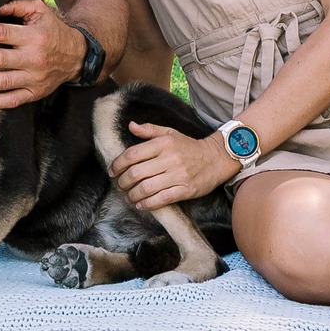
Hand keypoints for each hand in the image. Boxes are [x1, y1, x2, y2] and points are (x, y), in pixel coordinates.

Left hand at [0, 0, 86, 108]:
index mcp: (34, 37)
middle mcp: (34, 59)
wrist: (77, 55)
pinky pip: (13, 100)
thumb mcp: (39, 10)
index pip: (0, 34)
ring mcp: (34, 78)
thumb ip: (16, 6)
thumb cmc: (52, 30)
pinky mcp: (35, 93)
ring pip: (2, 81)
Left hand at [109, 121, 239, 209]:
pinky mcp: (186, 190)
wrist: (216, 159)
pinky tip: (141, 204)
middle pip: (137, 173)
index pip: (133, 154)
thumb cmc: (189, 147)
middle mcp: (170, 159)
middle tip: (120, 185)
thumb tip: (130, 126)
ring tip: (129, 196)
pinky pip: (162, 199)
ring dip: (133, 195)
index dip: (118, 164)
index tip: (112, 171)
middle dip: (123, 182)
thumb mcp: (170, 133)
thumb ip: (150, 130)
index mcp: (164, 143)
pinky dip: (148, 204)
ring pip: (147, 188)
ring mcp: (178, 175)